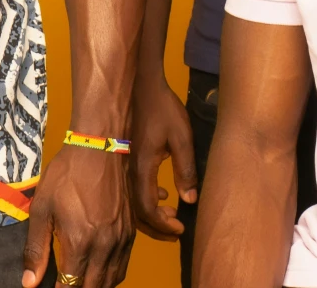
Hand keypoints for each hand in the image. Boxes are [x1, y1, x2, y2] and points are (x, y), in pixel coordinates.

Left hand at [25, 143, 133, 287]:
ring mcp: (120, 239)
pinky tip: (100, 274)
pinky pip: (123, 266)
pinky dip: (112, 276)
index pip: (71, 286)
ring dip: (96, 287)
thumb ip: (36, 248)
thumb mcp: (42, 208)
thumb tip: (29, 282)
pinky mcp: (131, 231)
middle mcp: (104, 245)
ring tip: (81, 284)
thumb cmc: (66, 174)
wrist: (99, 147)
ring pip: (112, 281)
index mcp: (80, 241)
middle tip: (65, 287)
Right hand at [128, 80, 199, 238]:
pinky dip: (147, 198)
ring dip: (152, 212)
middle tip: (176, 230)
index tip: (180, 229)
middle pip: (137, 211)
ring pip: (134, 201)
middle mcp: (129, 171)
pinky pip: (133, 188)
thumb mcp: (182, 137)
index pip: (148, 209)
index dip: (163, 224)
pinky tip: (162, 194)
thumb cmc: (162, 108)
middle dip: (156, 226)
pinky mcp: (126, 158)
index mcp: (142, 169)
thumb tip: (190, 200)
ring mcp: (125, 165)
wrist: (141, 85)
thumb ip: (186, 169)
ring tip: (172, 214)